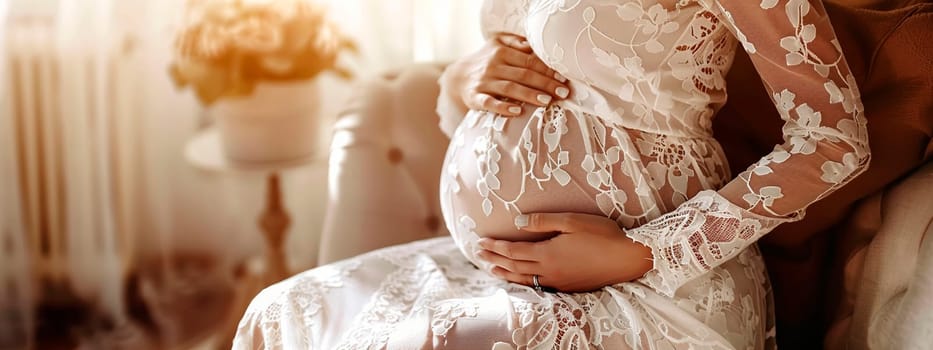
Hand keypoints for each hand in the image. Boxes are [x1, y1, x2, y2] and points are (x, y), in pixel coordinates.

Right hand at [438, 33, 569, 116]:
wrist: (458, 76)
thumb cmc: (487, 60)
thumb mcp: (498, 44)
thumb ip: (517, 43)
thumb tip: (536, 46)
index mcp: (501, 52)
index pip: (529, 61)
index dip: (548, 69)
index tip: (564, 78)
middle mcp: (493, 66)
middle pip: (523, 75)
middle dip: (545, 84)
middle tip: (563, 92)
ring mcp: (483, 82)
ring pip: (510, 89)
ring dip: (529, 95)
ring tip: (547, 101)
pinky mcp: (475, 98)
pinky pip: (489, 103)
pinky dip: (502, 108)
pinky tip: (517, 112)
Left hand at [475, 213, 653, 292]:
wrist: (628, 259)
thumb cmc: (603, 235)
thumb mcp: (572, 221)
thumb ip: (542, 222)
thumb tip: (517, 221)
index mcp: (548, 253)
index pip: (512, 250)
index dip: (495, 247)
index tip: (480, 242)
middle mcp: (549, 271)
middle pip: (513, 265)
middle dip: (494, 259)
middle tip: (478, 254)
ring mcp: (558, 281)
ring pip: (523, 279)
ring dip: (504, 273)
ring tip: (491, 269)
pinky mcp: (568, 287)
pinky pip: (537, 286)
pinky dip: (522, 282)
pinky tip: (519, 279)